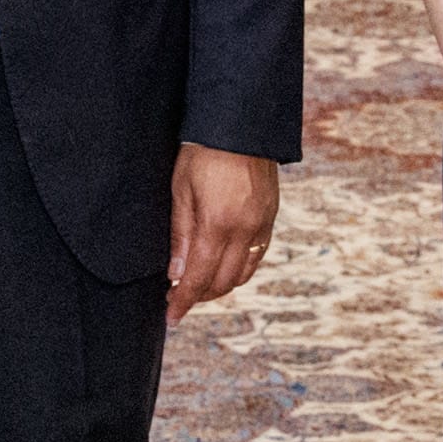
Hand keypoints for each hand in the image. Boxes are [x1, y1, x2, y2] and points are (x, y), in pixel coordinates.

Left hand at [167, 144, 278, 319]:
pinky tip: (224, 264)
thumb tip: (175, 274)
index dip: (184, 301)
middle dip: (200, 295)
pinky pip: (257, 255)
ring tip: (199, 283)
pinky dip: (240, 268)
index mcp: (219, 224)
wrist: (240, 124)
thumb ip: (180, 236)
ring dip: (221, 285)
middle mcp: (246, 230)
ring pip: (243, 273)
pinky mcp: (271, 217)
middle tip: (178, 296)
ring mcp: (263, 224)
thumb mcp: (180, 191)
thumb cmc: (202, 153)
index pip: (199, 277)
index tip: (171, 317)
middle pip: (224, 282)